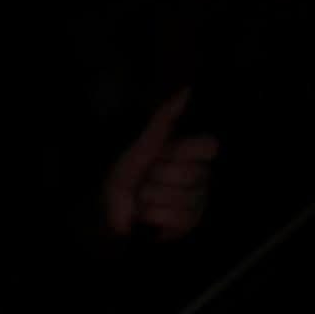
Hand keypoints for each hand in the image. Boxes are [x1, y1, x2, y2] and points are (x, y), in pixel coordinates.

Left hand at [103, 87, 218, 240]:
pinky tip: (147, 213)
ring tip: (141, 195)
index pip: (209, 147)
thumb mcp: (141, 139)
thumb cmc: (125, 166)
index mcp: (188, 152)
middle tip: (144, 175)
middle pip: (189, 174)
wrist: (105, 204)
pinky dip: (155, 216)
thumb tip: (188, 90)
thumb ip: (166, 116)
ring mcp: (198, 201)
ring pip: (184, 198)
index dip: (183, 150)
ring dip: (151, 197)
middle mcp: (200, 175)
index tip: (163, 151)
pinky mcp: (191, 223)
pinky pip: (181, 219)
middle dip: (157, 174)